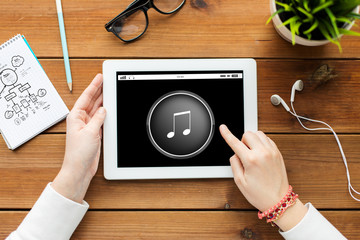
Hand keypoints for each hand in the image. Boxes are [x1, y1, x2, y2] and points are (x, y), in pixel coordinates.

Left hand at [52, 74, 105, 202]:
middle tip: (106, 80)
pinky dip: (105, 113)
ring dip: (103, 101)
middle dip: (98, 91)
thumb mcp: (91, 132)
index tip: (99, 77)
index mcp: (76, 117)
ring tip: (109, 91)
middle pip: (91, 101)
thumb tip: (103, 109)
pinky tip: (110, 108)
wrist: (80, 168)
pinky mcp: (93, 132)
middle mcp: (81, 120)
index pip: (86, 97)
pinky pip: (100, 119)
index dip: (93, 86)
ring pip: (97, 109)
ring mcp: (87, 126)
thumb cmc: (79, 153)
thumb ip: (98, 118)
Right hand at [220, 125, 306, 230]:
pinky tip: (259, 152)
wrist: (278, 200)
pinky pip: (267, 139)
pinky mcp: (278, 153)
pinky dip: (261, 142)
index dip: (226, 134)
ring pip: (259, 133)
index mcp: (251, 160)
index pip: (235, 142)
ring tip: (252, 152)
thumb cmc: (260, 194)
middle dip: (242, 141)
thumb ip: (234, 164)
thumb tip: (235, 154)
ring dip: (252, 139)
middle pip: (248, 134)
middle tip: (243, 153)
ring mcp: (272, 152)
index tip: (222, 127)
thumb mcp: (240, 182)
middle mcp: (263, 153)